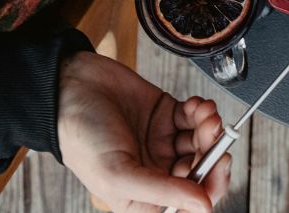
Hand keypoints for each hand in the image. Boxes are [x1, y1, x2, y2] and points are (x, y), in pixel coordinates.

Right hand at [56, 51, 230, 212]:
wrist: (70, 88)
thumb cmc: (81, 136)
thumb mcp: (118, 173)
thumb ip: (162, 191)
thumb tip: (203, 207)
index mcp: (142, 199)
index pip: (188, 204)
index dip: (210, 187)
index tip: (219, 164)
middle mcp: (155, 173)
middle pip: (202, 172)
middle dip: (212, 151)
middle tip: (213, 132)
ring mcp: (162, 144)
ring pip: (202, 143)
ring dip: (208, 128)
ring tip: (202, 113)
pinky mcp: (166, 116)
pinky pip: (195, 118)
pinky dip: (201, 111)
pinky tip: (195, 105)